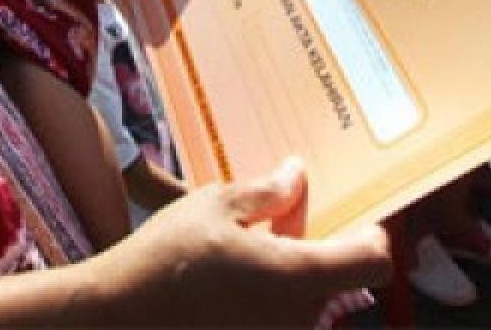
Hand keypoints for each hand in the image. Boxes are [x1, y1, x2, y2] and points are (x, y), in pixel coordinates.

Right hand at [88, 158, 390, 326]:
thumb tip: (297, 177)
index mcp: (298, 276)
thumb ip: (267, 193)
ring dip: (289, 269)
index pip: (374, 260)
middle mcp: (299, 319)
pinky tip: (231, 276)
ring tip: (243, 245)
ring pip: (308, 299)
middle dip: (315, 244)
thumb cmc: (165, 258)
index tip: (349, 216)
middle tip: (277, 216)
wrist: (116, 317)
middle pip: (338, 278)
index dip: (371, 234)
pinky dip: (268, 294)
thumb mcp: (215, 205)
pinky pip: (280, 316)